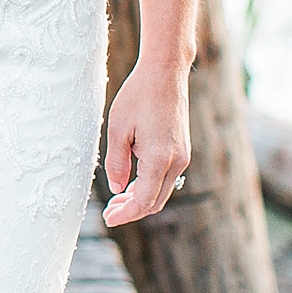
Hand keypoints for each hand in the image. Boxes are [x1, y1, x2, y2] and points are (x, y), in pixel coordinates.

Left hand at [102, 60, 190, 226]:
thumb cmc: (138, 96)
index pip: (143, 201)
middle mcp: (177, 161)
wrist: (165, 73)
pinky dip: (149, 186)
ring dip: (140, 199)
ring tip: (117, 200)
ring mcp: (183, 156)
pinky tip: (132, 183)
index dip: (125, 214)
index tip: (108, 219)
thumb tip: (117, 189)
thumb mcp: (117, 129)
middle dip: (131, 210)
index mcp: (160, 159)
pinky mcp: (182, 150)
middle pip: (155, 202)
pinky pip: (166, 177)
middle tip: (109, 212)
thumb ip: (116, 163)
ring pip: (162, 191)